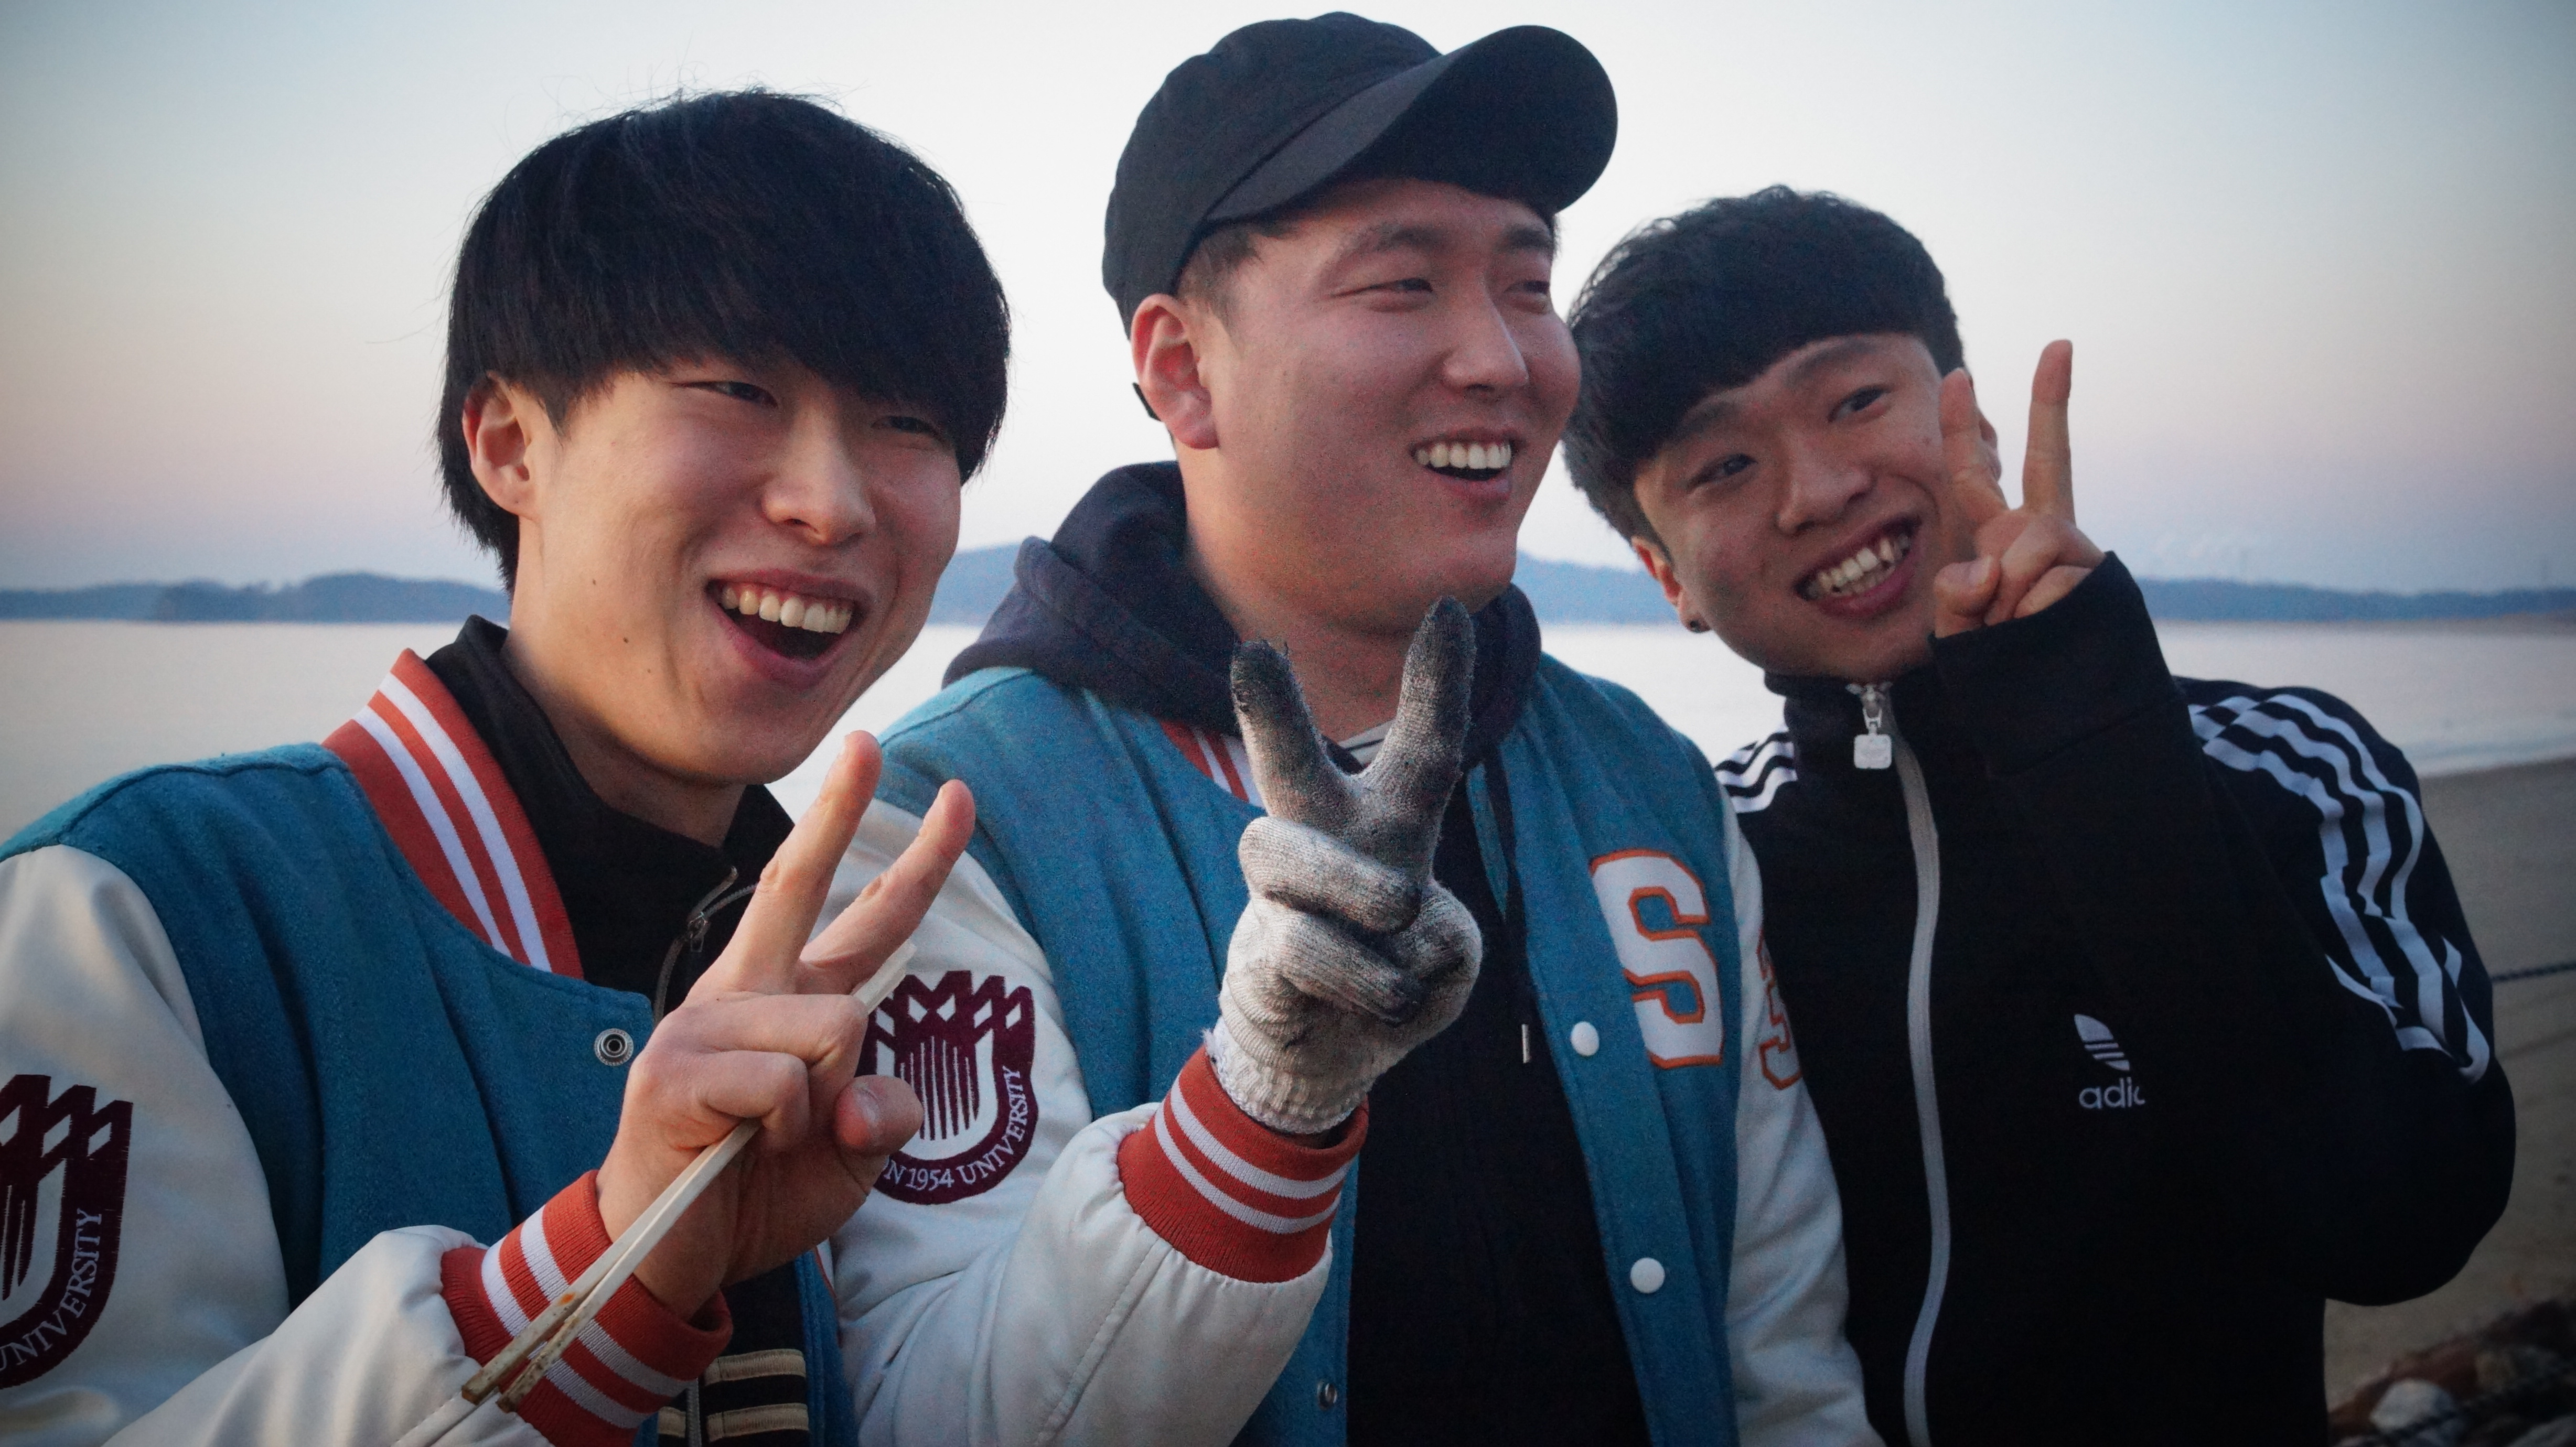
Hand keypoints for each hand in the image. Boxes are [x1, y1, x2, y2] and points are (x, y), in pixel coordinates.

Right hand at [595, 734, 974, 1313]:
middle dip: (838, 808)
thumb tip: (867, 1094)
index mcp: (790, 1000)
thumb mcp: (853, 1154)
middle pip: (797, 881)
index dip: (915, 861)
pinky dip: (786, 1131)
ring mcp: (704, 1023)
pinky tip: (744, 1149)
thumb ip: (884, 1110)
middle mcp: (745, 991)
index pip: (864, 919)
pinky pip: (783, 1084)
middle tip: (865, 739)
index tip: (954, 795)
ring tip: (774, 1142)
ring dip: (826, 1103)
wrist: (669, 1255)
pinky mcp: (674, 1070)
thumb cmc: (758, 1190)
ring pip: (832, 1025)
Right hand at [1210, 599, 1483, 1136]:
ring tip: (1404, 921)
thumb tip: (1398, 935)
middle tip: (1252, 651)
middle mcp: (1324, 835)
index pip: (1422, 746)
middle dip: (1274, 711)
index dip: (1438, 683)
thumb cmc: (1393, 971)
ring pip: (1314, 869)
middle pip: (1294, 767)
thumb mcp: (1448, 953)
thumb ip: (1441, 943)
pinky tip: (1391, 998)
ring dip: (1369, 899)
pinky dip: (1372, 982)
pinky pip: (1314, 952)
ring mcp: (1282, 891)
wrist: (1329, 1050)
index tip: (1450, 607)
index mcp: (1389, 819)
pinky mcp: (1262, 951)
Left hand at [1932, 339, 2105, 635]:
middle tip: (2059, 343)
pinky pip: (2046, 589)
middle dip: (2052, 400)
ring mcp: (2075, 552)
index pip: (1975, 475)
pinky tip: (2043, 634)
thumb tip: (1990, 566)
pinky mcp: (2096, 580)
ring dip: (2006, 602)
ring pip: (2026, 554)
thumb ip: (1957, 594)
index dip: (1959, 429)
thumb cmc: (2004, 663)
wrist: (2060, 708)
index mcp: (2003, 536)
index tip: (1956, 375)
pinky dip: (2029, 619)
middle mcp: (2043, 532)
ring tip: (2016, 629)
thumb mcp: (1958, 628)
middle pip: (2050, 459)